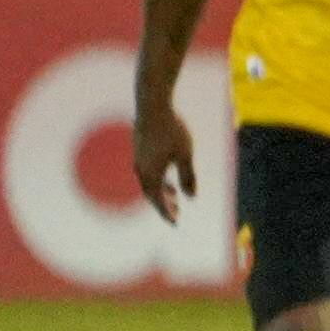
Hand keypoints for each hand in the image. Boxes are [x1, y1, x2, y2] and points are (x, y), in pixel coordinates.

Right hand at [131, 93, 197, 222]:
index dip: (166, 213)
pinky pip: (147, 172)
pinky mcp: (139, 150)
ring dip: (161, 191)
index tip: (175, 223)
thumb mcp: (185, 155)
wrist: (152, 106)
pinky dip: (157, 179)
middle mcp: (140, 169)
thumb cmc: (172, 130)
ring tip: (175, 196)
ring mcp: (138, 159)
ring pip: (149, 182)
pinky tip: (167, 176)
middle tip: (177, 214)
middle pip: (151, 193)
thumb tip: (191, 197)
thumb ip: (188, 176)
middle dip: (164, 205)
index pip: (157, 200)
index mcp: (150, 173)